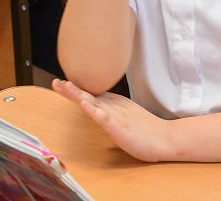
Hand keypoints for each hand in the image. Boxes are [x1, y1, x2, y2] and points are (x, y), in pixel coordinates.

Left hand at [52, 79, 173, 161]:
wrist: (166, 138)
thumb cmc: (147, 130)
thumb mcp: (125, 116)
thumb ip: (113, 112)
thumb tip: (100, 108)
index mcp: (114, 104)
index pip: (90, 94)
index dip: (74, 89)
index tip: (60, 83)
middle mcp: (113, 106)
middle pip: (88, 95)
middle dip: (70, 89)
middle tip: (55, 82)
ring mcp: (117, 115)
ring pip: (94, 103)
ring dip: (79, 94)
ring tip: (65, 86)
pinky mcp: (121, 127)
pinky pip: (105, 118)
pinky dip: (94, 110)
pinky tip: (85, 104)